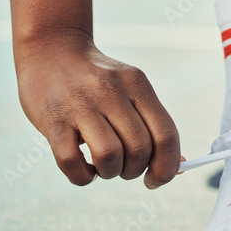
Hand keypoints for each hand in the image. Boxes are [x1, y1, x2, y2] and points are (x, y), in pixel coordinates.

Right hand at [15, 29, 180, 188]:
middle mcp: (111, 91)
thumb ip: (154, 124)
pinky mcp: (53, 120)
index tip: (156, 180)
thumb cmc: (97, 81)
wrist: (51, 50)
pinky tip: (84, 167)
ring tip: (104, 166)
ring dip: (111, 173)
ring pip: (109, 157)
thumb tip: (179, 165)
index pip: (166, 134)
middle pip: (139, 148)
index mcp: (137, 83)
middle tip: (123, 167)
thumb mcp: (131, 89)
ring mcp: (80, 105)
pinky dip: (83, 176)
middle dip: (135, 170)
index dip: (167, 167)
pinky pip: (72, 163)